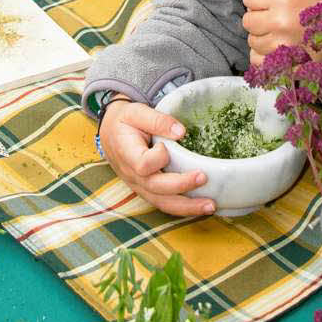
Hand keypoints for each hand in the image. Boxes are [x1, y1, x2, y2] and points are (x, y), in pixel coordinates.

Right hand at [99, 100, 215, 216]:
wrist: (111, 133)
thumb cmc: (125, 121)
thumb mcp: (136, 112)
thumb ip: (157, 120)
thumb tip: (181, 132)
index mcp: (127, 154)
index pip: (143, 165)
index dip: (158, 158)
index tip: (165, 145)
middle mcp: (132, 175)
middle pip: (156, 188)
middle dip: (181, 186)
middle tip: (203, 177)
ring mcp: (139, 186)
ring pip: (162, 203)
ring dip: (187, 207)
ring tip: (210, 206)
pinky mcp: (147, 191)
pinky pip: (164, 204)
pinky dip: (183, 208)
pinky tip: (201, 207)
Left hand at [241, 0, 321, 65]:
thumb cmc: (317, 10)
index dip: (257, 0)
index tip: (268, 4)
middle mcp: (281, 22)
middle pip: (247, 21)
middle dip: (258, 19)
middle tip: (275, 21)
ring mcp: (280, 46)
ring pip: (252, 41)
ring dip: (262, 38)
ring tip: (280, 35)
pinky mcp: (281, 65)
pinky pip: (256, 59)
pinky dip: (264, 56)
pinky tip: (278, 50)